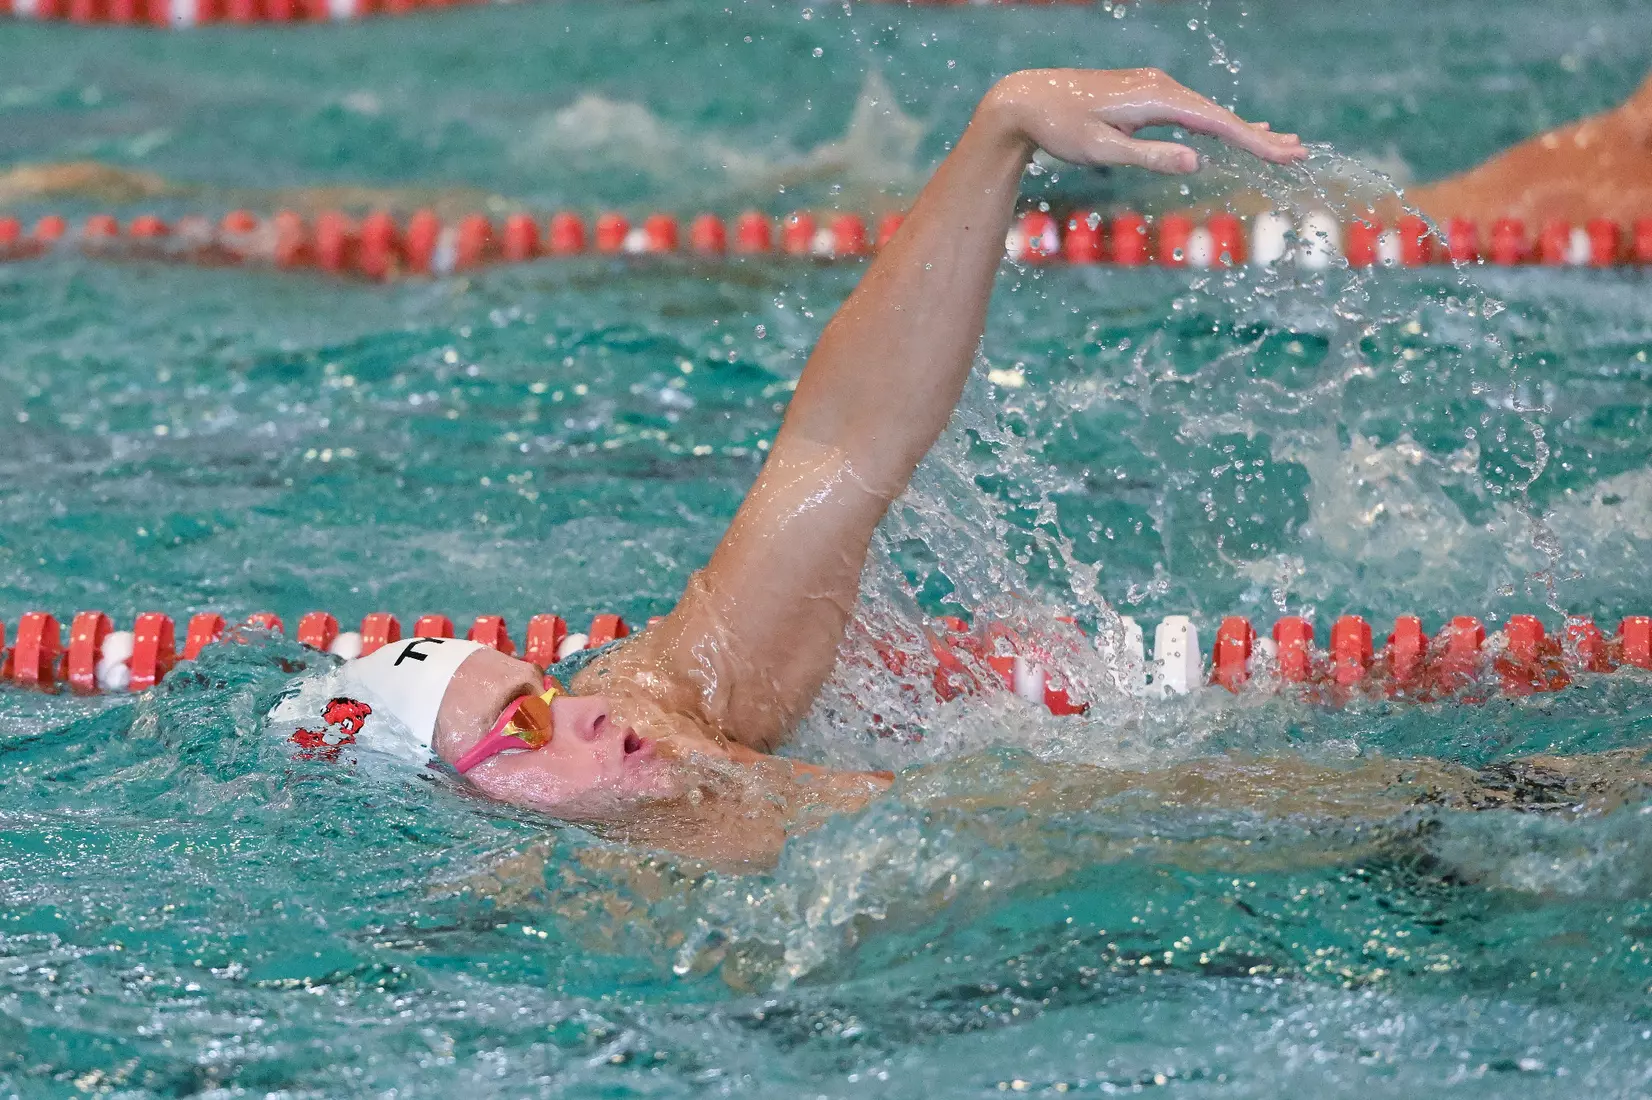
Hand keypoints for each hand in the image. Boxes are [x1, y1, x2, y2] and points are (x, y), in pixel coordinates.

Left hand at [982, 67, 1305, 174]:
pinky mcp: (1145, 95)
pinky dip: (1216, 123)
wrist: (1028, 99)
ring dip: (1243, 130)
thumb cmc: (1061, 128)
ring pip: (1207, 112)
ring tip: (1279, 144)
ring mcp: (1154, 89)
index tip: (1283, 154)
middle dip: (1258, 136)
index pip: (1215, 123)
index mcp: (1156, 98)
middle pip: (1219, 115)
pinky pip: (1190, 111)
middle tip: (1298, 152)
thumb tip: (1196, 161)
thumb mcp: (1102, 149)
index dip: (1252, 140)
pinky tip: (1233, 130)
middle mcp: (1161, 87)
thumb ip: (1149, 156)